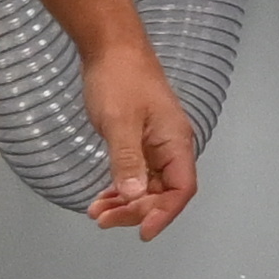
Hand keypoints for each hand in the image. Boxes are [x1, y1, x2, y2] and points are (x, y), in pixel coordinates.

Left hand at [72, 43, 201, 241]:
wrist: (110, 48)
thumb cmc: (120, 80)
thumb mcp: (120, 121)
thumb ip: (128, 160)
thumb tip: (134, 197)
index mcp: (176, 142)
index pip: (181, 189)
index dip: (164, 213)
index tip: (141, 231)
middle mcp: (170, 147)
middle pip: (163, 192)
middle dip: (136, 210)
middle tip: (103, 220)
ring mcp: (155, 145)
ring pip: (148, 186)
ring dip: (126, 203)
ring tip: (97, 214)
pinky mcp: (139, 141)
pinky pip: (135, 174)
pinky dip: (120, 189)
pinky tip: (102, 198)